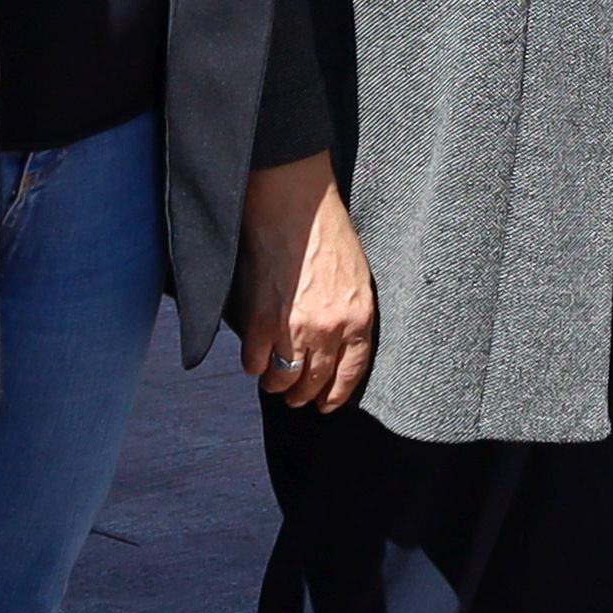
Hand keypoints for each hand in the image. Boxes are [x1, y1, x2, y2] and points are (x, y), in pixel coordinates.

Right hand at [234, 158, 377, 410]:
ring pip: (283, 377)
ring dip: (277, 385)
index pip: (351, 372)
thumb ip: (349, 311)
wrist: (295, 206)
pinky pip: (255, 361)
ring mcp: (293, 328)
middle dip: (304, 395)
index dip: (336, 394)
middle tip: (295, 398)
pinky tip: (255, 362)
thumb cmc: (328, 232)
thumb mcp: (356, 276)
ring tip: (273, 383)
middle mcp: (328, 330)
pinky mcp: (261, 319)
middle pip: (315, 381)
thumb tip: (337, 340)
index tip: (326, 405)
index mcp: (358, 318)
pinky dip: (253, 365)